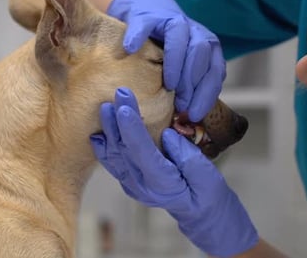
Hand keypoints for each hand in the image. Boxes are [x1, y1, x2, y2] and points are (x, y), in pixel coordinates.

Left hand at [90, 87, 257, 256]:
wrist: (200, 212)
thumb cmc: (207, 194)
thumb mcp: (208, 177)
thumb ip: (188, 158)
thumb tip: (168, 135)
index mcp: (163, 184)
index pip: (142, 153)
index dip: (132, 129)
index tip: (125, 107)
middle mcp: (142, 186)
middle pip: (124, 150)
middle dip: (118, 120)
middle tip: (118, 94)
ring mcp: (133, 185)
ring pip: (114, 156)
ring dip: (109, 130)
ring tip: (105, 107)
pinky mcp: (130, 180)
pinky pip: (112, 163)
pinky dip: (103, 147)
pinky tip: (98, 133)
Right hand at [107, 0, 225, 121]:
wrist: (147, 16)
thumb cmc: (165, 53)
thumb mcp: (182, 71)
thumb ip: (187, 88)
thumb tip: (185, 123)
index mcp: (208, 48)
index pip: (214, 71)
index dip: (206, 94)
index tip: (195, 115)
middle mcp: (195, 32)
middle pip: (201, 53)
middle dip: (193, 82)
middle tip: (180, 103)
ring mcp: (172, 21)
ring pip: (180, 36)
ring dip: (176, 62)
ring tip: (167, 84)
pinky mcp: (147, 16)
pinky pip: (144, 25)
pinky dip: (138, 36)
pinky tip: (130, 49)